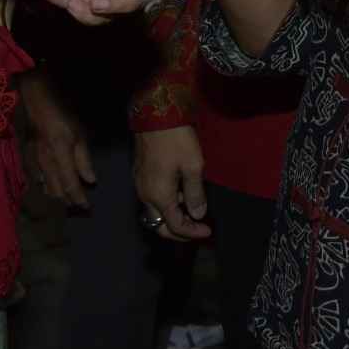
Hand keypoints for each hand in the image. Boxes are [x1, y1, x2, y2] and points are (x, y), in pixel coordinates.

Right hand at [17, 71, 94, 207]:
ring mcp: (35, 159)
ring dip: (56, 195)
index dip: (78, 198)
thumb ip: (83, 159)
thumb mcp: (79, 134)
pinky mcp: (28, 155)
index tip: (87, 207)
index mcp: (60, 156)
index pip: (70, 184)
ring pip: (45, 185)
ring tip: (65, 200)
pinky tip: (46, 186)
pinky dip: (43, 184)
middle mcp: (46, 162)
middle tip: (78, 206)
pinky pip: (36, 176)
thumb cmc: (62, 113)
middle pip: (56, 190)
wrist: (36, 100)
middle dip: (68, 200)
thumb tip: (90, 181)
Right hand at [134, 124, 210, 240]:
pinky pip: (151, 201)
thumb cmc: (177, 140)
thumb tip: (197, 214)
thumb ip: (195, 194)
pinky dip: (165, 206)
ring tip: (191, 211)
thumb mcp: (193, 166)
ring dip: (171, 219)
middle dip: (178, 233)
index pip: (175, 226)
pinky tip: (180, 195)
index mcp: (159, 196)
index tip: (208, 231)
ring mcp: (140, 185)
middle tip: (197, 230)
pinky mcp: (140, 176)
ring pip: (154, 214)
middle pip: (159, 227)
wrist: (155, 115)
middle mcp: (145, 195)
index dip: (192, 232)